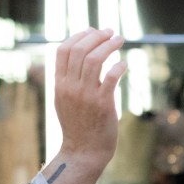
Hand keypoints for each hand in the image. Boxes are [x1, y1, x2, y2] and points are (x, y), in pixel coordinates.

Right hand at [52, 28, 126, 164]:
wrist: (83, 152)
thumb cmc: (78, 125)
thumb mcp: (63, 100)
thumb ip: (68, 80)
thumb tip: (80, 57)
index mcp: (59, 84)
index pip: (63, 50)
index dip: (79, 36)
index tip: (93, 31)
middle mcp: (70, 87)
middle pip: (79, 50)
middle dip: (96, 36)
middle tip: (110, 32)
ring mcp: (85, 95)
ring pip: (94, 59)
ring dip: (108, 45)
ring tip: (119, 40)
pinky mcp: (102, 104)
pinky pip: (111, 77)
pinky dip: (118, 66)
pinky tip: (124, 64)